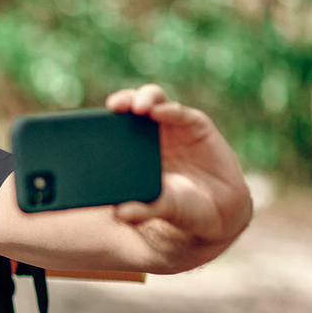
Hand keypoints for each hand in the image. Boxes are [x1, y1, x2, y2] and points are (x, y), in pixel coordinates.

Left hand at [105, 84, 252, 271]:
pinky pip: (180, 113)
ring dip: (144, 99)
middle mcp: (150, 135)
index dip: (103, 120)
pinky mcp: (195, 125)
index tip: (91, 122)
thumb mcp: (161, 209)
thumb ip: (141, 211)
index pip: (113, 128)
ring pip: (154, 101)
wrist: (220, 211)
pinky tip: (160, 112)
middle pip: (131, 107)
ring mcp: (172, 127)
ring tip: (138, 108)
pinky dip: (169, 110)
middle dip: (122, 100)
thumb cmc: (183, 209)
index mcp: (133, 153)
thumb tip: (119, 214)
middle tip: (115, 106)